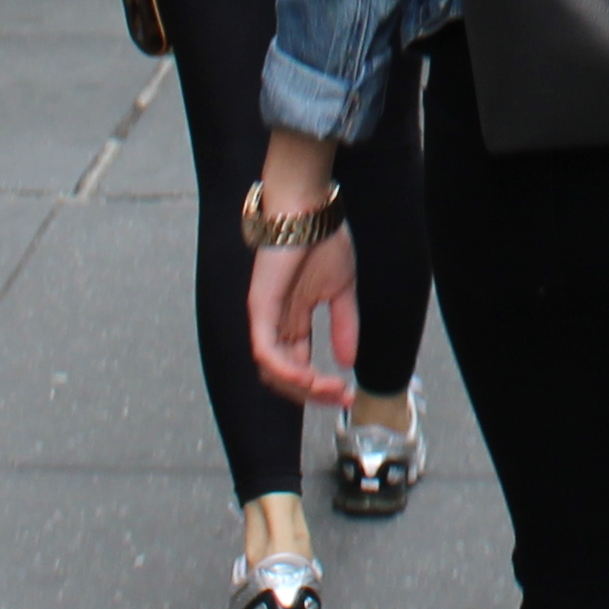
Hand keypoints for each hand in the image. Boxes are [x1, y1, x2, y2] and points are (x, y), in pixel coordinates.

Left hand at [244, 133, 362, 405]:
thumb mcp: (342, 290)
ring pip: (273, 371)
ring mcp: (264, 318)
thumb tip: (348, 362)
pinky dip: (284, 369)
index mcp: (293, 320)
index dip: (321, 387)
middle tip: (341, 398)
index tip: (349, 395)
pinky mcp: (259, 309)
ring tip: (330, 389)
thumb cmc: (323, 240)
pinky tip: (308, 376)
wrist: (309, 210)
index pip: (300, 366)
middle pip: (284, 377)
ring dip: (302, 387)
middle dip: (313, 394)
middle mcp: (275, 324)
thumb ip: (344, 326)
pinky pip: (265, 351)